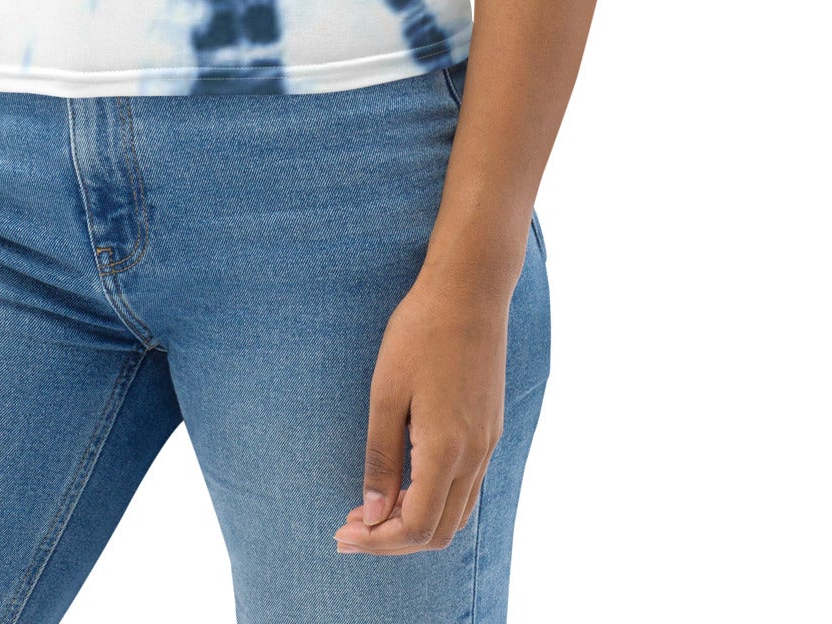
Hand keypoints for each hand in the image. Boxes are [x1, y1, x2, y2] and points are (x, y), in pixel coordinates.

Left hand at [334, 267, 511, 554]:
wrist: (471, 290)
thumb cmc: (420, 332)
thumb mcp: (386, 393)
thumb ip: (380, 458)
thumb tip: (372, 515)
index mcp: (446, 450)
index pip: (415, 527)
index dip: (377, 541)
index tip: (341, 533)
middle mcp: (475, 455)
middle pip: (439, 532)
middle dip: (393, 540)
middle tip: (350, 526)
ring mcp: (488, 444)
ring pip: (457, 514)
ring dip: (415, 523)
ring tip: (373, 509)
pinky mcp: (490, 429)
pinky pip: (467, 488)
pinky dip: (435, 501)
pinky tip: (405, 482)